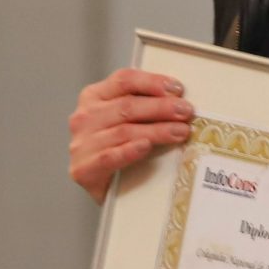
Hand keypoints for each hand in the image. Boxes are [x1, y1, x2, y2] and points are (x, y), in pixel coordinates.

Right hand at [66, 69, 193, 205]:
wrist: (103, 188)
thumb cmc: (117, 147)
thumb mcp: (126, 119)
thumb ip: (143, 105)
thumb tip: (180, 100)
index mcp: (94, 96)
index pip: (124, 80)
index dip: (153, 82)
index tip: (178, 90)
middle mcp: (85, 116)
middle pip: (127, 106)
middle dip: (161, 107)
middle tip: (185, 112)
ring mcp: (82, 143)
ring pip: (124, 131)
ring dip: (156, 130)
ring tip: (180, 132)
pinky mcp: (84, 168)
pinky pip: (109, 156)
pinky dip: (130, 151)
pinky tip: (146, 147)